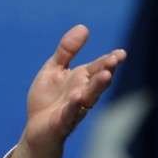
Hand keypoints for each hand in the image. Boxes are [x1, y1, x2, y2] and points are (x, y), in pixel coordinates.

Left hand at [4, 24, 125, 157]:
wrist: (36, 130)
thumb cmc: (48, 100)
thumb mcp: (54, 70)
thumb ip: (67, 51)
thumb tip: (84, 27)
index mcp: (81, 80)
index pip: (98, 67)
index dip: (109, 60)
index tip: (121, 53)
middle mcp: (82, 93)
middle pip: (97, 82)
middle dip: (106, 71)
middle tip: (115, 61)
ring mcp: (74, 109)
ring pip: (88, 97)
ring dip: (97, 87)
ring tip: (106, 75)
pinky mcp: (62, 122)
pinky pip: (69, 113)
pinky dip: (73, 106)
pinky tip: (78, 97)